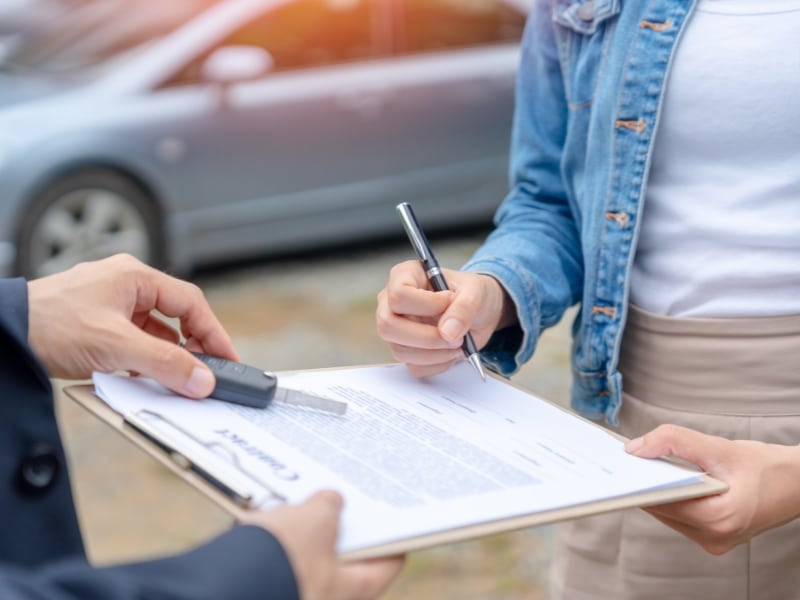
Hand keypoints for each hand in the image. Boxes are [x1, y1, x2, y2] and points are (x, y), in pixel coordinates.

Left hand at [27, 254, 237, 397]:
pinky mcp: (95, 324)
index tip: (227, 359)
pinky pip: (132, 342)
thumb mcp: (117, 347)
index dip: (213, 332)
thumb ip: (165, 363)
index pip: (190, 303)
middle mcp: (125, 285)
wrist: (1, 335)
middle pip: (175, 317)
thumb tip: (203, 379)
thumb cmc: (50, 325)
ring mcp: (109, 305)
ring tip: (173, 381)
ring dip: (164, 357)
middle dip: (191, 347)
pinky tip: (141, 378)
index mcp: (135, 277)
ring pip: (153, 332)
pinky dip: (142, 360)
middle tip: (203, 374)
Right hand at [242, 491, 403, 599]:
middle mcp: (327, 599)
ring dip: (300, 529)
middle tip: (338, 494)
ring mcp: (295, 594)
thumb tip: (331, 501)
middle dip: (337, 523)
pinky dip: (273, 540)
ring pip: (305, 557)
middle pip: (343, 555)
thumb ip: (329, 506)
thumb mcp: (314, 520)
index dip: (392, 533)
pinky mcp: (264, 589)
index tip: (391, 510)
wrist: (219, 589)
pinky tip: (264, 517)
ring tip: (294, 499)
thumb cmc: (281, 561)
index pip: (388, 561)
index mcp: (354, 590)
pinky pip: (275, 562)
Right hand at [375, 260, 513, 376]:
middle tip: (456, 336)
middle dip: (428, 337)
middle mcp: (391, 303)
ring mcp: (395, 329)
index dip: (427, 305)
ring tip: (459, 342)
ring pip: (400, 351)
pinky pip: (415, 366)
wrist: (479, 313)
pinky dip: (439, 363)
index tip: (450, 302)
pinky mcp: (404, 350)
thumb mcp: (475, 292)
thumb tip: (447, 332)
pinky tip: (451, 351)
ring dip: (437, 353)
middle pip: (388, 326)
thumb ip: (464, 308)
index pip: (399, 295)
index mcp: (404, 276)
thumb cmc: (471, 294)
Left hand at [625, 424, 799, 554]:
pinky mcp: (711, 538)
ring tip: (643, 464)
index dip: (637, 481)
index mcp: (718, 520)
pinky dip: (670, 495)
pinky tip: (663, 476)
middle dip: (645, 482)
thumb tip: (635, 448)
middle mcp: (713, 538)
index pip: (660, 501)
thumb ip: (675, 442)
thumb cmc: (766, 466)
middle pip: (660, 508)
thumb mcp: (719, 447)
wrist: (799, 485)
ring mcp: (712, 542)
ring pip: (666, 512)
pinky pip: (678, 515)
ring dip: (657, 489)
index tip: (618, 463)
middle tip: (626, 457)